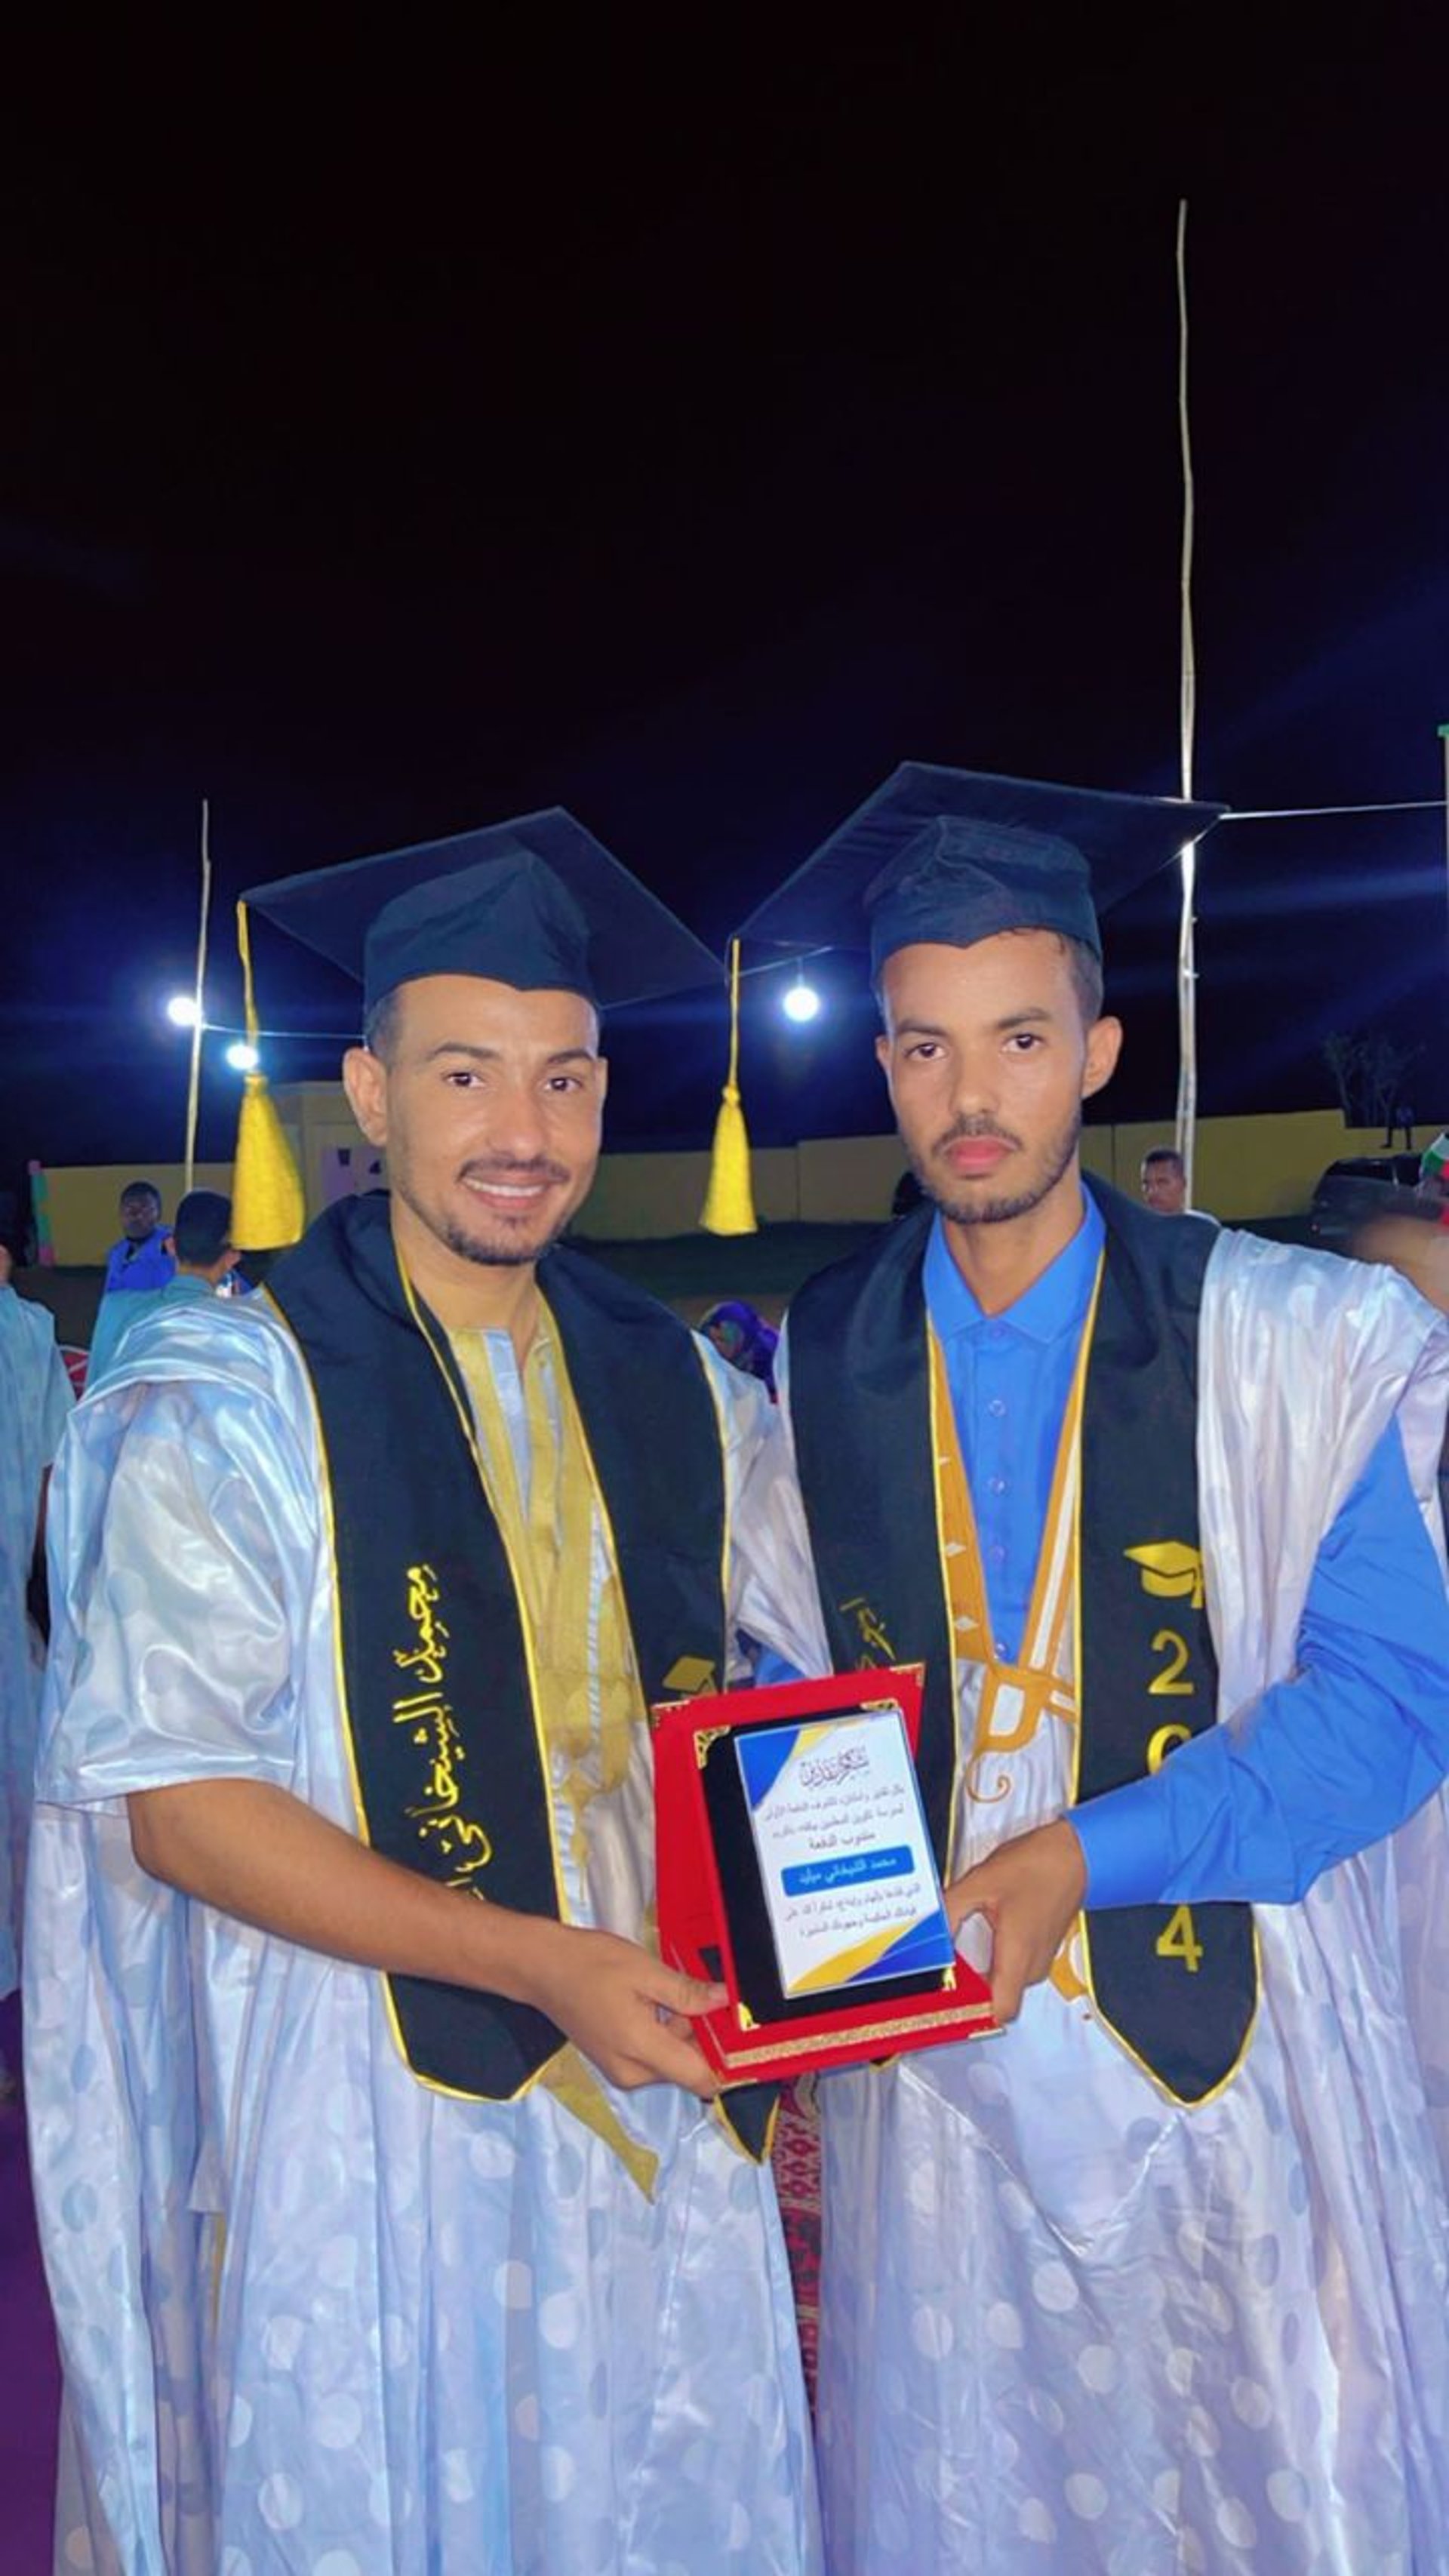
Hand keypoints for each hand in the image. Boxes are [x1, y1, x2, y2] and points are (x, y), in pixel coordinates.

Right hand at [514, 1918, 726, 2098]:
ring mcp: (622, 2071)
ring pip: (672, 2060)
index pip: (701, 2079)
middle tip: (705, 1992)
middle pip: (688, 2067)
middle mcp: (633, 2073)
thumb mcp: (645, 1971)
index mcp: (642, 2051)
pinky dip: (663, 2032)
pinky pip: (654, 2055)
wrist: (542, 1968)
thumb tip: (725, 2001)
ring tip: (672, 1990)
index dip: (728, 2062)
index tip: (741, 2032)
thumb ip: (687, 1993)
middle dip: (702, 2035)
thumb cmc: (591, 1964)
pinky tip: (656, 2000)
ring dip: (682, 2031)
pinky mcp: (615, 2063)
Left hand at [944, 1819, 1086, 2024]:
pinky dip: (993, 1963)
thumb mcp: (981, 1882)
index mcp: (1018, 1955)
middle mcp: (1032, 1965)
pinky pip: (1012, 1969)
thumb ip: (949, 1910)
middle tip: (940, 1973)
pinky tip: (976, 1939)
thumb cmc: (1036, 1866)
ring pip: (1004, 1985)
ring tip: (955, 1954)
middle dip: (968, 1991)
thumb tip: (927, 1934)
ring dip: (980, 1975)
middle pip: (997, 1999)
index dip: (972, 2014)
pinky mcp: (1040, 1950)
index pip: (1000, 2011)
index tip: (946, 2000)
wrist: (1074, 1854)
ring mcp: (1039, 1959)